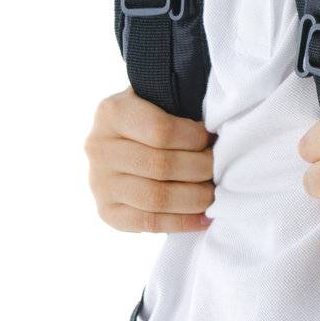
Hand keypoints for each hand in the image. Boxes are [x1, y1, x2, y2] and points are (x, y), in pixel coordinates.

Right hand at [84, 87, 215, 232]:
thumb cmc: (151, 114)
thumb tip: (216, 134)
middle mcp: (99, 148)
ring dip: (195, 198)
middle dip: (200, 169)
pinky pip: (149, 223)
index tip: (211, 138)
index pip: (161, 130)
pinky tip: (205, 218)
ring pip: (156, 198)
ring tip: (215, 193)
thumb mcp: (157, 97)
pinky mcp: (107, 212)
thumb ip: (180, 106)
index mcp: (112, 112)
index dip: (194, 138)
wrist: (120, 140)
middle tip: (220, 168)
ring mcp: (99, 183)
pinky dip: (183, 222)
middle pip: (161, 166)